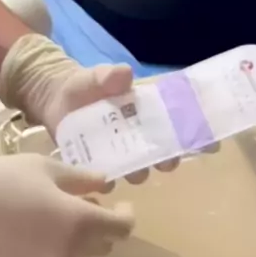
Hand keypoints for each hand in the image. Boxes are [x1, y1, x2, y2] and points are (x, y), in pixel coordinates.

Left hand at [0, 35, 177, 183]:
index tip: (200, 145)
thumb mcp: (97, 77)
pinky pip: (106, 180)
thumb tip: (125, 73)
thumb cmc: (85, 86)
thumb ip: (110, 77)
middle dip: (166, 160)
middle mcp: (138, 139)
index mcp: (146, 115)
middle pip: (160, 154)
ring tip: (134, 173)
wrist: (55, 99)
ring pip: (136, 170)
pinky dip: (107, 184)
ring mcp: (119, 155)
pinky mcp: (98, 166)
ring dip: (138, 173)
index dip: (189, 137)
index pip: (174, 128)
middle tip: (165, 163)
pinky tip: (105, 183)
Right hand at [0, 155, 132, 256]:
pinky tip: (33, 229)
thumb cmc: (0, 180)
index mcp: (78, 222)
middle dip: (105, 228)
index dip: (126, 215)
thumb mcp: (45, 168)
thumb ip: (82, 178)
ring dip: (79, 238)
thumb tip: (108, 183)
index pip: (121, 228)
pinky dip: (54, 247)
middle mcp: (69, 251)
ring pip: (78, 255)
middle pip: (104, 246)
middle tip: (92, 206)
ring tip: (58, 214)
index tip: (121, 203)